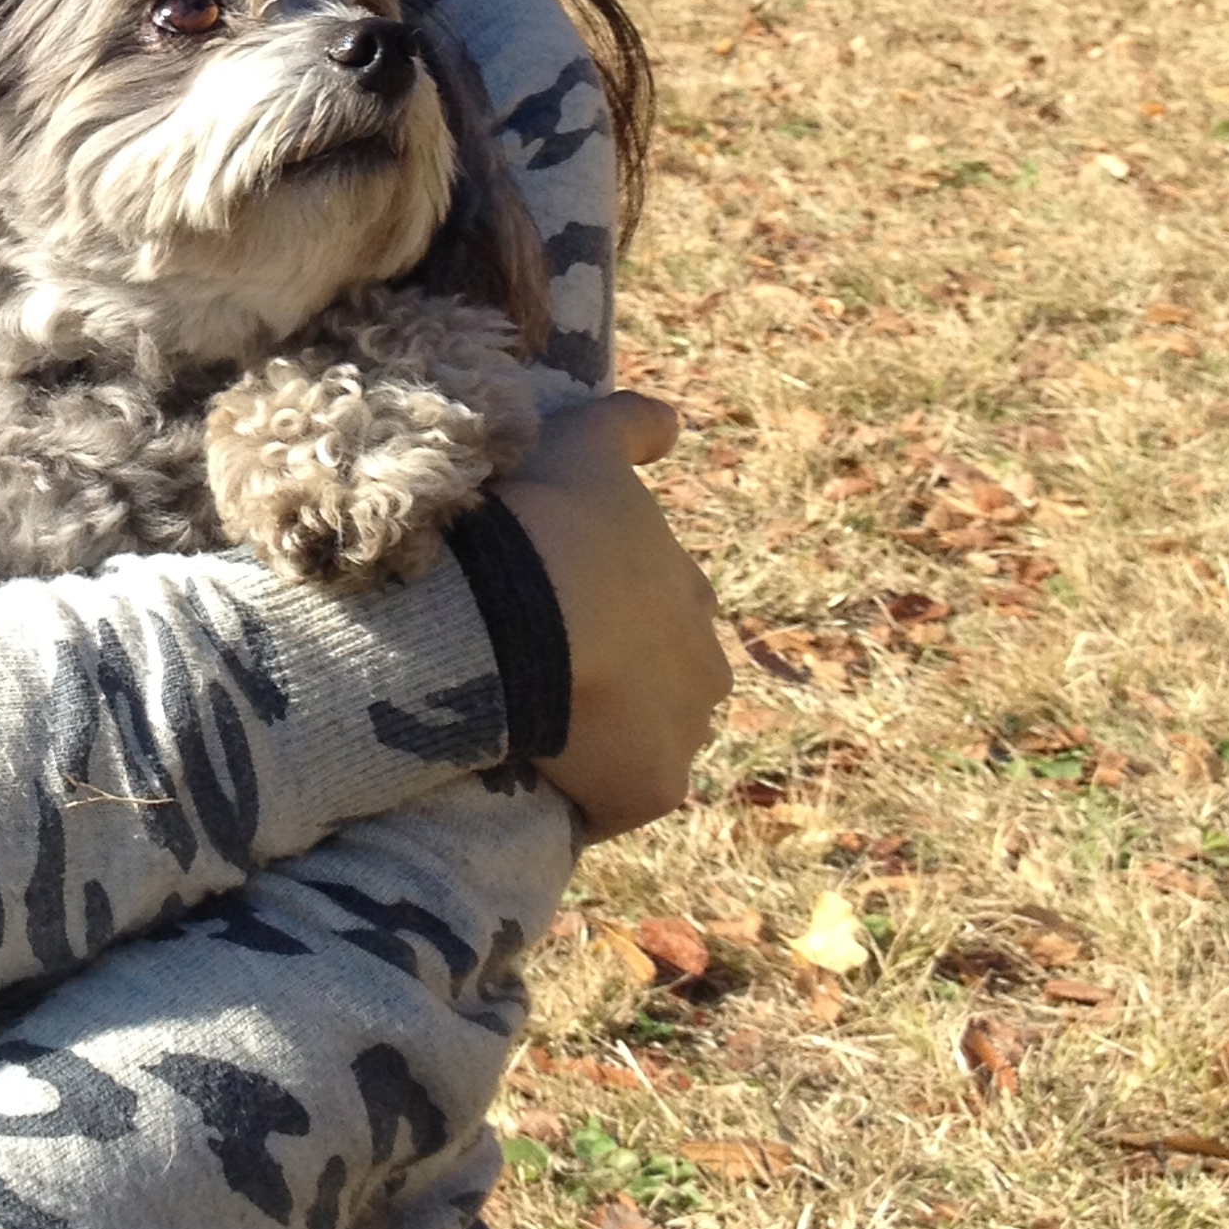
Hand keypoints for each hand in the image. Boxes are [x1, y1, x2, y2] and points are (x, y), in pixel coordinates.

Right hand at [494, 394, 729, 840]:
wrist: (521, 607)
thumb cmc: (552, 518)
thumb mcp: (585, 444)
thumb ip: (631, 424)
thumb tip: (674, 422)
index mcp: (690, 593)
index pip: (658, 613)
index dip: (607, 613)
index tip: (557, 611)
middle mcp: (707, 668)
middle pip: (662, 687)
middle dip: (617, 685)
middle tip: (542, 675)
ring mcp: (684, 736)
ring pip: (642, 747)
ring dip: (600, 744)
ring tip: (528, 730)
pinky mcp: (650, 792)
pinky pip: (609, 806)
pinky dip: (578, 796)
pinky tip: (527, 778)